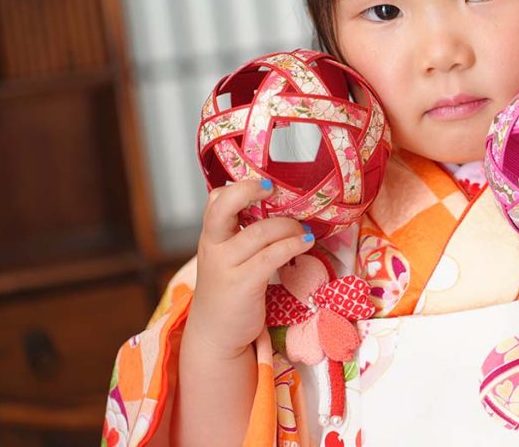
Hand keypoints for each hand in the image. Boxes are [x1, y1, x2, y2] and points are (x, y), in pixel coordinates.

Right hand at [185, 179, 315, 359]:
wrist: (216, 335)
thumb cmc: (230, 291)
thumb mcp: (228, 258)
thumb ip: (242, 235)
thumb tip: (282, 208)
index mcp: (212, 237)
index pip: (215, 200)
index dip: (238, 186)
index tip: (264, 183)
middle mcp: (213, 247)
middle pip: (222, 207)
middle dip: (248, 190)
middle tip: (274, 189)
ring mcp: (225, 266)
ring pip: (258, 232)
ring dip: (289, 226)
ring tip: (304, 231)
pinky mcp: (241, 285)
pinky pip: (271, 256)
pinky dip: (293, 245)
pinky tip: (306, 243)